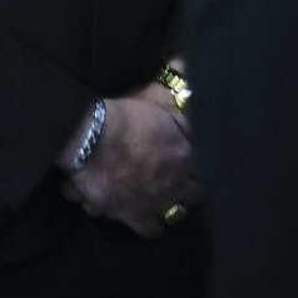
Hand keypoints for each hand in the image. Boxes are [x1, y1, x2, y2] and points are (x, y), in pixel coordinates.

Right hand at [63, 85, 201, 238]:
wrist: (93, 140)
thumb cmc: (127, 117)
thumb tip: (185, 68)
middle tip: (176, 181)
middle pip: (190, 199)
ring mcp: (152, 206)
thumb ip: (174, 98)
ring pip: (167, 220)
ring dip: (163, 211)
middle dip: (185, 192)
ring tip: (155, 200)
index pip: (205, 174)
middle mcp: (173, 188)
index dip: (201, 170)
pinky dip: (137, 221)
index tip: (195, 165)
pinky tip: (130, 210)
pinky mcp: (128, 217)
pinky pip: (144, 229)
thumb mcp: (156, 100)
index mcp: (185, 159)